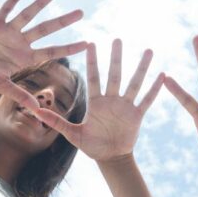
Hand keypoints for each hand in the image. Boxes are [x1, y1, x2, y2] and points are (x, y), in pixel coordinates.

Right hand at [0, 0, 86, 111]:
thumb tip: (37, 109)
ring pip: (28, 14)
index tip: (87, 43)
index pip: (52, 52)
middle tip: (81, 12)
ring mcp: (8, 31)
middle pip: (45, 30)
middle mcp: (20, 42)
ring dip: (41, 3)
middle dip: (63, 21)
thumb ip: (18, 95)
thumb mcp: (0, 86)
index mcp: (24, 58)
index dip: (69, 47)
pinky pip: (6, 8)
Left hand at [35, 40, 163, 161]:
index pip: (94, 77)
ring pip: (134, 83)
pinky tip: (162, 75)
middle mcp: (111, 100)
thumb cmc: (91, 145)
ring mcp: (125, 106)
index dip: (93, 61)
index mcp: (96, 102)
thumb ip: (56, 121)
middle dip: (116, 58)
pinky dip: (154, 89)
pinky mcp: (137, 115)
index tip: (91, 43)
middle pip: (114, 75)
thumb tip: (35, 111)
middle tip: (118, 39)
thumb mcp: (72, 133)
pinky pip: (147, 100)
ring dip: (141, 68)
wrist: (110, 158)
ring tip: (148, 51)